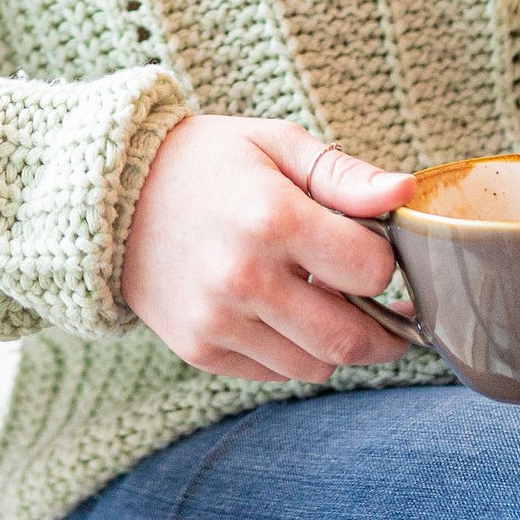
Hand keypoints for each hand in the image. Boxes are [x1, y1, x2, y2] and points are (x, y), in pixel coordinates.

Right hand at [120, 116, 417, 382]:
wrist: (113, 195)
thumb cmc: (208, 161)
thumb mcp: (277, 145)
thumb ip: (345, 175)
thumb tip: (406, 193)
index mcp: (271, 217)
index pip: (371, 271)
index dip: (387, 261)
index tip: (376, 249)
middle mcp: (244, 278)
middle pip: (351, 338)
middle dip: (385, 330)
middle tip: (393, 311)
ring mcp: (218, 321)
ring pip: (316, 366)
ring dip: (336, 342)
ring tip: (325, 302)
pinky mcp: (200, 350)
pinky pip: (275, 373)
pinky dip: (294, 352)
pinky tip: (282, 311)